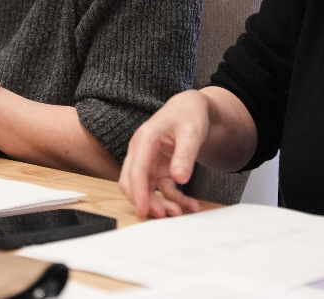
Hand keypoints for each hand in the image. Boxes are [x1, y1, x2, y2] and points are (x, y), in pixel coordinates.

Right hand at [119, 90, 209, 218]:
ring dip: (159, 203)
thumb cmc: (188, 115)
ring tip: (179, 212)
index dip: (138, 192)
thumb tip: (179, 178)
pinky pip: (161, 189)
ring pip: (145, 188)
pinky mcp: (157, 169)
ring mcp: (148, 161)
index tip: (144, 210)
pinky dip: (173, 199)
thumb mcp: (192, 132)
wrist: (191, 108)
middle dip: (145, 200)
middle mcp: (141, 151)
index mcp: (145, 139)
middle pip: (132, 182)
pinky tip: (190, 204)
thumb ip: (185, 155)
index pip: (136, 170)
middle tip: (165, 214)